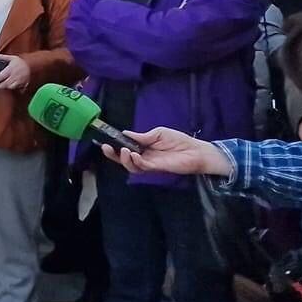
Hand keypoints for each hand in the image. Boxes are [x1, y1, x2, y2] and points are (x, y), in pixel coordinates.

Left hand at [0, 57, 31, 91]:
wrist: (31, 64)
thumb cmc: (20, 62)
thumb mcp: (11, 57)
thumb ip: (2, 57)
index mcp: (10, 69)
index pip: (1, 76)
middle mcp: (15, 75)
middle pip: (5, 84)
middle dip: (0, 85)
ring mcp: (20, 80)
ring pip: (11, 87)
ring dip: (7, 87)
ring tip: (4, 85)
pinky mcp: (24, 83)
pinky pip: (19, 88)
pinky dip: (15, 88)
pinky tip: (12, 86)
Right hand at [102, 125, 228, 178]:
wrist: (196, 151)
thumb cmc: (179, 140)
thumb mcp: (158, 133)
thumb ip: (142, 136)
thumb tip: (125, 133)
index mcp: (144, 147)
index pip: (125, 148)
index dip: (115, 145)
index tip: (105, 140)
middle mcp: (144, 157)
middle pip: (124, 159)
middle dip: (113, 155)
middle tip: (106, 148)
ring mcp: (149, 163)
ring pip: (131, 166)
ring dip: (124, 159)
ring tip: (124, 151)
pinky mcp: (156, 168)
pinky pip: (142, 167)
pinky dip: (136, 161)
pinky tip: (134, 155)